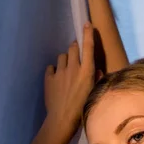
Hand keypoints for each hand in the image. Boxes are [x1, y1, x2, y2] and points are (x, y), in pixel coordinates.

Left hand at [44, 22, 97, 136]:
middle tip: (75, 57)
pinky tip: (56, 79)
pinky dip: (54, 71)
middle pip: (72, 48)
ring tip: (66, 72)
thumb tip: (95, 69)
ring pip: (61, 57)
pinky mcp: (48, 78)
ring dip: (64, 60)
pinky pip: (51, 68)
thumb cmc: (82, 108)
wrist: (62, 119)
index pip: (88, 47)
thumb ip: (95, 78)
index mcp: (86, 71)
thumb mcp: (93, 93)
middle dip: (74, 49)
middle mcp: (73, 68)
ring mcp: (59, 72)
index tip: (86, 24)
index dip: (87, 33)